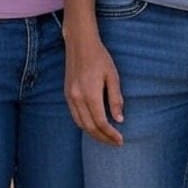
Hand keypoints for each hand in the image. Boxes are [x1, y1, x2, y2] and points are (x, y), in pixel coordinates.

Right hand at [64, 29, 123, 144]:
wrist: (80, 44)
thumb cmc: (100, 58)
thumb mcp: (113, 76)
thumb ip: (116, 98)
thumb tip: (119, 119)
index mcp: (90, 94)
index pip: (101, 122)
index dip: (111, 134)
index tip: (120, 140)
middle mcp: (77, 98)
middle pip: (89, 127)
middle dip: (103, 138)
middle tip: (115, 143)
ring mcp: (70, 97)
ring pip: (80, 124)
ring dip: (93, 134)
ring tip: (106, 137)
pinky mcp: (67, 94)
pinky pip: (75, 116)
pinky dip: (85, 125)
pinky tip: (94, 126)